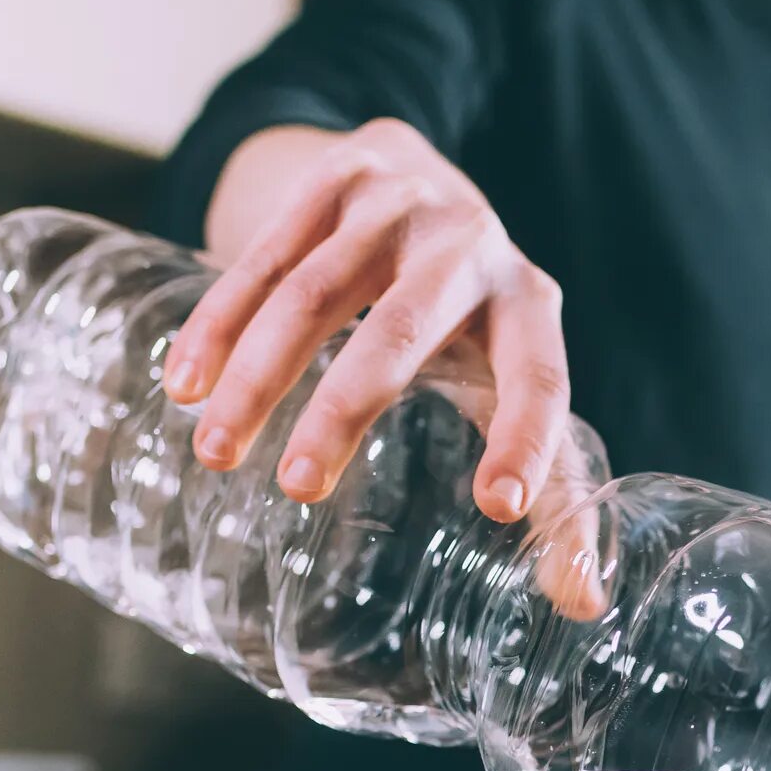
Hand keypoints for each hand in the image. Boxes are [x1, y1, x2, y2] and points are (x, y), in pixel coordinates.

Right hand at [161, 120, 570, 514]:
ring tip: (217, 454)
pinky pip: (262, 257)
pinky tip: (186, 385)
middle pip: (405, 330)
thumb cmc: (469, 313)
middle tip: (299, 488)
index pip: (540, 376)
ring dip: (259, 377)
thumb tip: (584, 600)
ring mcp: (398, 203)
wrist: (411, 169)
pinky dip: (219, 324)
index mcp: (530, 304)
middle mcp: (471, 246)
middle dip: (347, 410)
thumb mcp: (512, 377)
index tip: (497, 508)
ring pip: (314, 292)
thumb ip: (551, 485)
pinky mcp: (330, 176)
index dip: (525, 439)